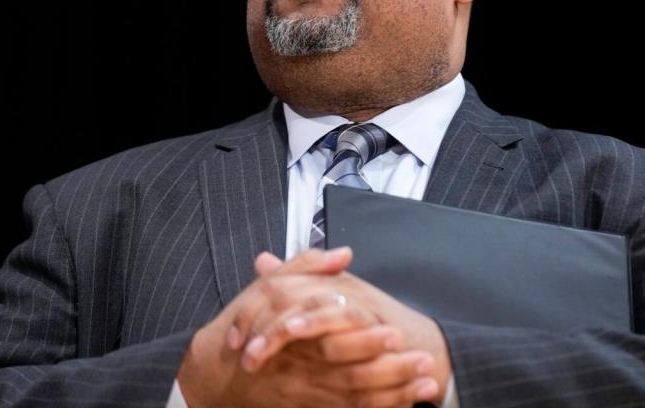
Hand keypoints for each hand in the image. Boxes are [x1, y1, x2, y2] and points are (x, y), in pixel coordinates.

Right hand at [177, 248, 439, 407]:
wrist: (215, 374)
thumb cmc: (244, 329)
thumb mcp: (268, 289)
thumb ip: (306, 266)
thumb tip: (343, 252)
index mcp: (294, 338)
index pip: (336, 343)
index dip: (369, 341)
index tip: (398, 333)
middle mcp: (303, 372)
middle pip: (353, 377)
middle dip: (394, 372)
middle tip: (427, 361)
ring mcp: (307, 396)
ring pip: (356, 400)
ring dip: (396, 394)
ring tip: (429, 385)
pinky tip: (406, 404)